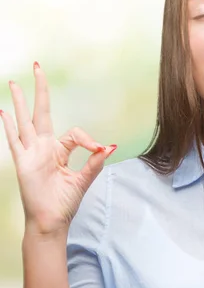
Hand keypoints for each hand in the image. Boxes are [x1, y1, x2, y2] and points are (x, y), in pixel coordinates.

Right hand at [0, 62, 116, 236]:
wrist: (52, 220)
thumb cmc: (64, 202)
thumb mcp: (83, 179)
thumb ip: (94, 162)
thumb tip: (109, 146)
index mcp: (59, 151)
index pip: (74, 133)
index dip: (87, 140)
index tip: (98, 150)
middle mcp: (44, 148)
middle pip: (41, 113)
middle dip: (40, 90)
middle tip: (38, 66)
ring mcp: (31, 153)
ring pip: (25, 122)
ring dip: (20, 102)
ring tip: (15, 82)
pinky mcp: (23, 163)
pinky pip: (15, 141)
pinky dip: (9, 127)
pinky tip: (3, 112)